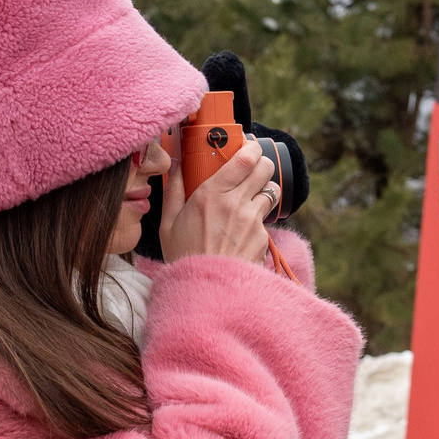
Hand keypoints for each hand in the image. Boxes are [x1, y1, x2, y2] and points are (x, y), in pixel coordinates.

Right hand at [158, 135, 276, 264]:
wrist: (204, 292)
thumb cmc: (183, 257)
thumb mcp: (168, 223)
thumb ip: (173, 190)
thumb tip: (174, 165)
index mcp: (211, 195)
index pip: (246, 158)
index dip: (252, 148)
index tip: (249, 146)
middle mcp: (236, 204)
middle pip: (265, 168)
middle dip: (261, 165)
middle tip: (251, 171)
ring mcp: (253, 221)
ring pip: (271, 192)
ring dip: (262, 192)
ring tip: (247, 202)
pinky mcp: (263, 238)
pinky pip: (266, 220)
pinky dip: (257, 221)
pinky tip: (242, 232)